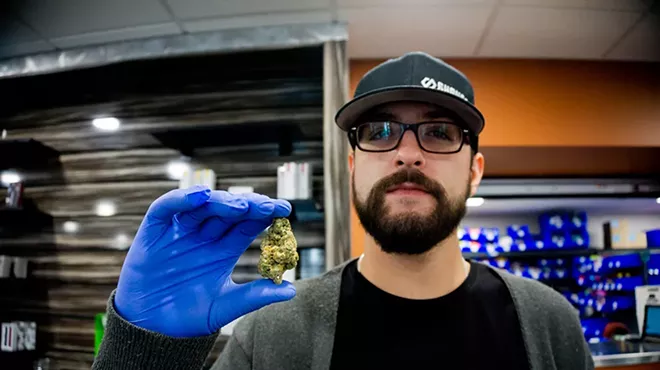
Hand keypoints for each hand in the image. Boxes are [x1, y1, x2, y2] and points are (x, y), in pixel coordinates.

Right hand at [114, 185, 295, 337]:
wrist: (151, 330)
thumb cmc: (188, 316)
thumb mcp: (225, 306)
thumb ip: (254, 296)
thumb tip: (291, 290)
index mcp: (224, 249)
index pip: (248, 224)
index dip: (265, 215)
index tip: (285, 211)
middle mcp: (205, 235)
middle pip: (229, 211)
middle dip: (249, 205)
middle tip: (267, 206)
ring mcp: (180, 230)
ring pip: (203, 206)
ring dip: (222, 201)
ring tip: (240, 205)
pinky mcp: (155, 230)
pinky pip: (167, 207)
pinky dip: (182, 199)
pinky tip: (201, 195)